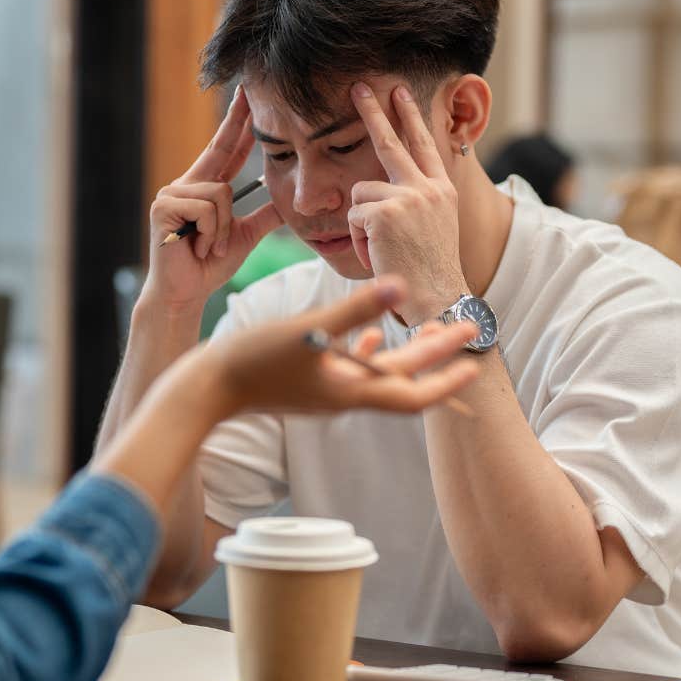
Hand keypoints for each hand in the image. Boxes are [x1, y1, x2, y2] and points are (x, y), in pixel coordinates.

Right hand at [143, 87, 282, 309]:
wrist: (186, 293)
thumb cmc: (209, 265)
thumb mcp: (243, 236)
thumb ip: (262, 216)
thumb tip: (287, 202)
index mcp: (203, 188)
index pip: (224, 149)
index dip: (236, 125)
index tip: (246, 97)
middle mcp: (185, 184)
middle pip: (221, 153)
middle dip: (236, 123)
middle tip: (248, 89)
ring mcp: (171, 194)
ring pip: (220, 193)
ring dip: (222, 229)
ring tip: (209, 247)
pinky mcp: (164, 208)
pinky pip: (206, 208)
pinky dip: (211, 233)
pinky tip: (198, 247)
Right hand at [196, 276, 478, 416]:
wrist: (205, 389)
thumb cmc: (252, 361)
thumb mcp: (308, 331)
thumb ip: (355, 309)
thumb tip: (399, 285)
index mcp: (350, 391)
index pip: (412, 393)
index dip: (446, 379)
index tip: (475, 360)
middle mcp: (344, 395)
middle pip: (402, 378)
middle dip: (435, 354)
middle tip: (464, 327)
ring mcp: (326, 391)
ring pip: (380, 372)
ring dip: (408, 351)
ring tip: (430, 327)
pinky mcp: (309, 382)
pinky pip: (351, 367)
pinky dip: (368, 350)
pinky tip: (373, 333)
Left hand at [347, 83, 466, 325]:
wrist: (438, 297)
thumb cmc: (429, 271)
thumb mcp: (433, 227)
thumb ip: (415, 201)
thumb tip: (381, 186)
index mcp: (441, 190)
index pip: (423, 145)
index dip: (411, 117)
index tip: (401, 93)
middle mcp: (427, 187)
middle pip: (391, 142)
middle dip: (373, 111)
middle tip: (358, 87)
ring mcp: (407, 197)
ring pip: (360, 192)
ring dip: (361, 222)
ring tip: (380, 247)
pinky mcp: (385, 212)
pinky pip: (353, 216)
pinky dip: (358, 239)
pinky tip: (376, 254)